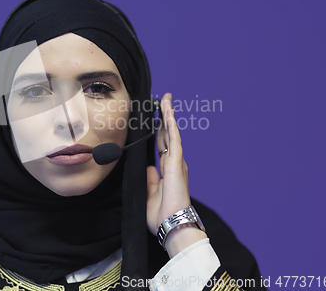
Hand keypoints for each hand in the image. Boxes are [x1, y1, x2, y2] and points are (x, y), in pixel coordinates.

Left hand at [146, 93, 206, 256]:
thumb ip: (149, 179)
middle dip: (164, 117)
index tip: (154, 116)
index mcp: (167, 169)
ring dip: (168, 116)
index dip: (158, 129)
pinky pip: (174, 140)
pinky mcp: (177, 164)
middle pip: (167, 134)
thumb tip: (148, 168)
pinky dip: (171, 125)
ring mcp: (176, 162)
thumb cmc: (162, 214)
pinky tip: (168, 113)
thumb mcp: (149, 193)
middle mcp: (174, 163)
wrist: (171, 225)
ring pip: (172, 133)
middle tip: (162, 100)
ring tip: (166, 99)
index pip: (161, 144)